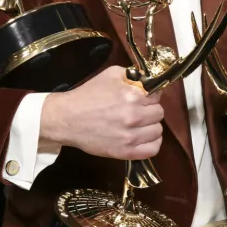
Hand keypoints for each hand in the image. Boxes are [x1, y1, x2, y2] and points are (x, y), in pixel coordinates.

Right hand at [40, 66, 163, 159]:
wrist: (68, 118)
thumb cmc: (88, 95)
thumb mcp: (110, 74)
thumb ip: (132, 75)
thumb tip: (148, 79)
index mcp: (132, 96)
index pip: (157, 95)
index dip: (150, 95)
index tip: (142, 97)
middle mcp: (134, 116)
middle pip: (159, 113)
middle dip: (150, 109)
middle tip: (139, 110)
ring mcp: (130, 136)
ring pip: (158, 131)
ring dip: (150, 126)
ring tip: (138, 124)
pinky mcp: (126, 152)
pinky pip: (153, 149)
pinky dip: (152, 143)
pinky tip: (144, 137)